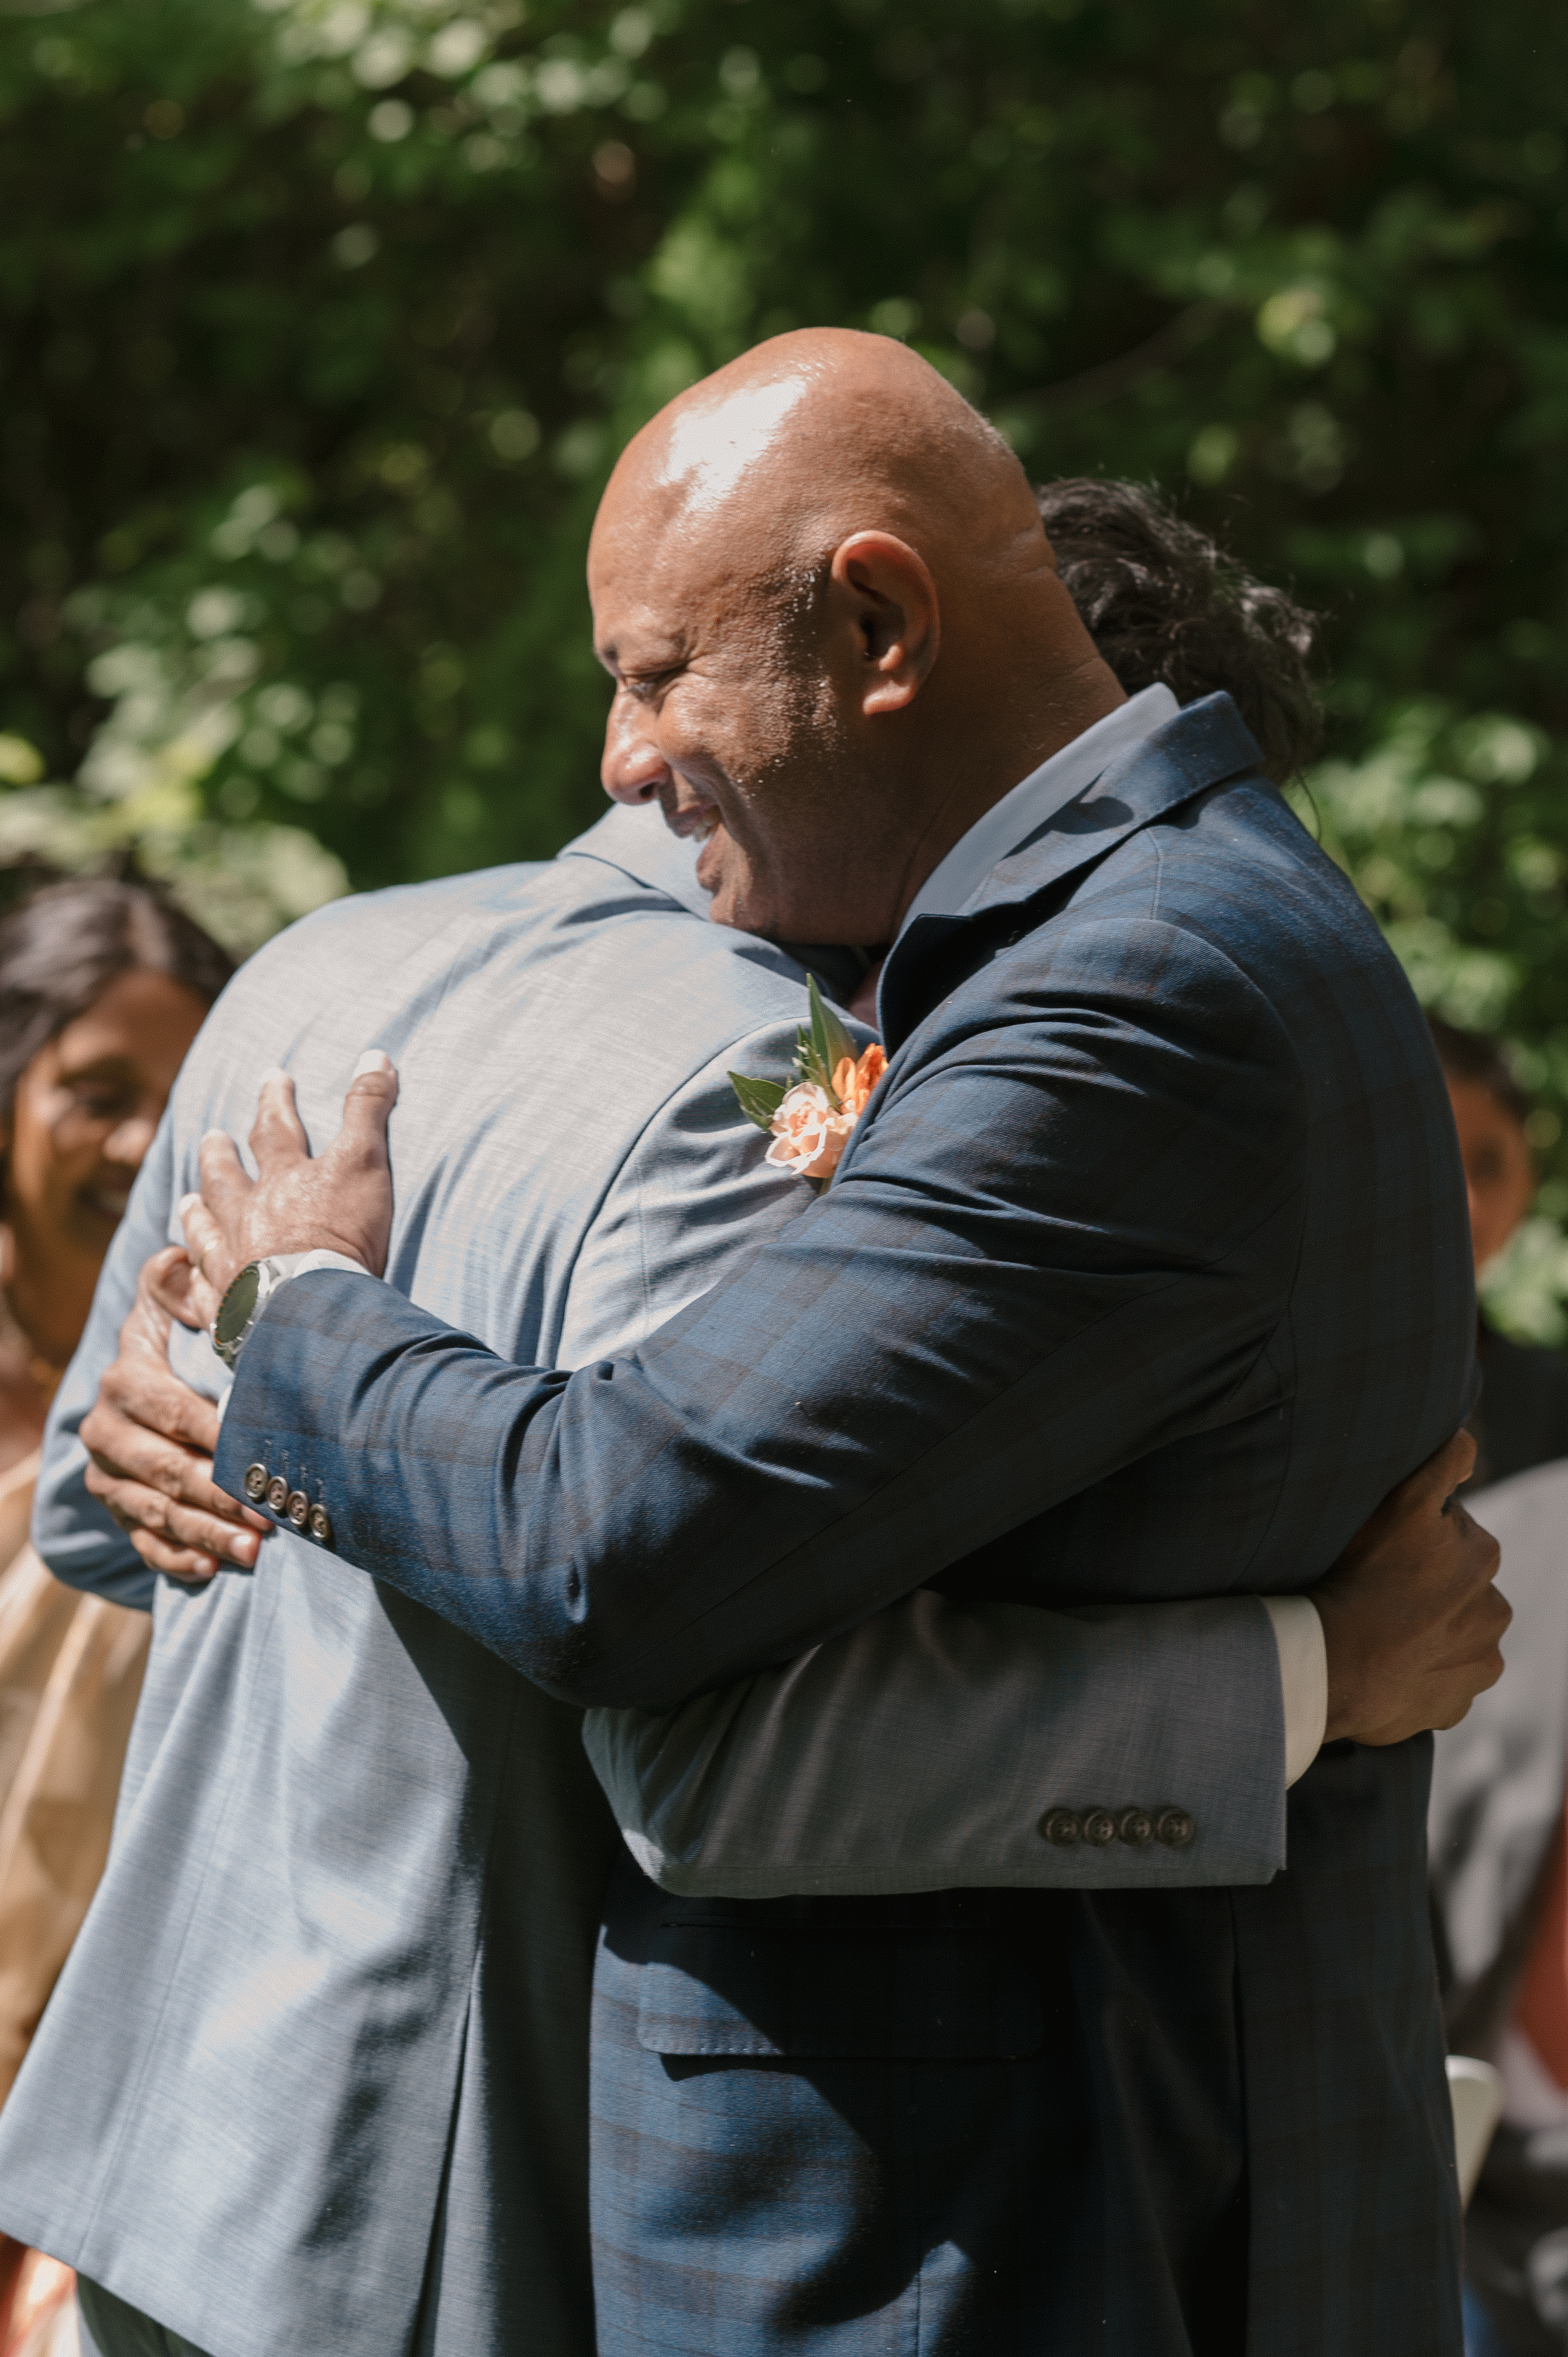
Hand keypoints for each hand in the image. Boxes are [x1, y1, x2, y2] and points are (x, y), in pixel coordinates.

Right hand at [81, 1248, 272, 1581]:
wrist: (151, 1386)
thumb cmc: (180, 1337)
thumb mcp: (173, 1301)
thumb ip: (177, 1280)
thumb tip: (184, 1255)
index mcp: (124, 1381)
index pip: (170, 1410)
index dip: (214, 1433)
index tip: (261, 1448)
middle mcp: (106, 1431)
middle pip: (167, 1470)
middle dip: (220, 1494)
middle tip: (270, 1513)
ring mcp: (110, 1478)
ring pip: (159, 1513)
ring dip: (209, 1534)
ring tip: (256, 1549)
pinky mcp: (120, 1513)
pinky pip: (146, 1543)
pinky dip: (178, 1558)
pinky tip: (212, 1569)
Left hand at [180, 1050, 398, 1298]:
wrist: (310, 1308)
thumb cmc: (341, 1235)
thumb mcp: (365, 1162)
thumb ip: (368, 1110)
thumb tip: (376, 1054)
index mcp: (284, 1179)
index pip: (277, 1129)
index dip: (276, 1100)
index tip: (272, 1077)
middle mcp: (248, 1215)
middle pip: (227, 1178)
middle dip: (221, 1155)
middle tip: (211, 1137)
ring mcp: (230, 1261)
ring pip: (205, 1230)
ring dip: (198, 1213)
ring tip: (188, 1202)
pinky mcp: (224, 1306)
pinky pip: (196, 1288)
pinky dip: (186, 1278)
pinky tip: (182, 1273)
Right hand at [1312, 1429, 1507, 1746]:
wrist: (1333, 1665)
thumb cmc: (1362, 1576)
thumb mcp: (1401, 1501)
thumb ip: (1443, 1463)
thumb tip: (1469, 1444)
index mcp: (1484, 1558)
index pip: (1449, 1536)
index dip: (1411, 1540)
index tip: (1380, 1550)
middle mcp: (1494, 1611)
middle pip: (1453, 1588)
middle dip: (1424, 1587)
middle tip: (1375, 1590)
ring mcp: (1477, 1663)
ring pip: (1450, 1636)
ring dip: (1424, 1631)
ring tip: (1377, 1629)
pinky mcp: (1455, 1706)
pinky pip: (1437, 1682)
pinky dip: (1417, 1674)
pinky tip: (1384, 1663)